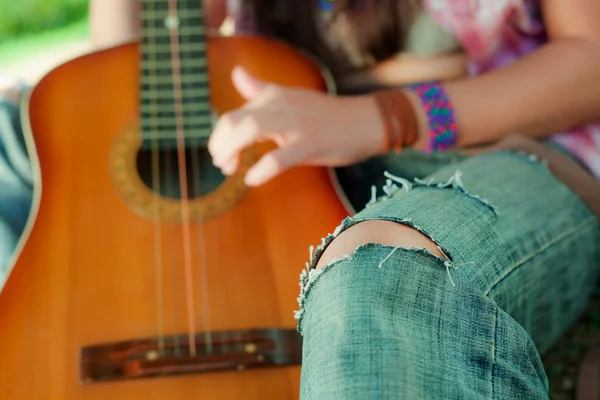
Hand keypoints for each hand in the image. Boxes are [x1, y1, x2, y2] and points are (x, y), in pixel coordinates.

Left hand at [208, 67, 384, 186]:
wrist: (366, 121)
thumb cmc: (326, 115)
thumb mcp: (289, 99)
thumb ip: (261, 90)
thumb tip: (237, 74)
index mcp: (273, 96)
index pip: (233, 115)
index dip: (220, 137)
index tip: (222, 156)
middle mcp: (280, 105)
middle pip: (234, 120)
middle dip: (220, 145)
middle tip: (222, 165)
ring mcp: (295, 124)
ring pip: (250, 130)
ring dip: (232, 152)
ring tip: (229, 170)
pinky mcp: (310, 144)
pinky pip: (277, 158)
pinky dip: (260, 171)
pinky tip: (252, 179)